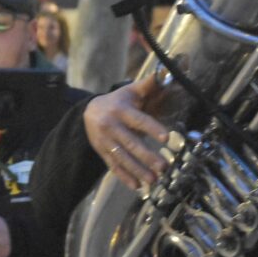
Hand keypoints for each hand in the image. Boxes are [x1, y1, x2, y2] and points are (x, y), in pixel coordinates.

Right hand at [84, 74, 169, 189]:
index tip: (166, 137)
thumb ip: (152, 83)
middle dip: (147, 156)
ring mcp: (105, 141)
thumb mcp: (133, 90)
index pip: (138, 120)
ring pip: (122, 158)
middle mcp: (111, 127)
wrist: (89, 111)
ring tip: (154, 180)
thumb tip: (168, 70)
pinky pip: (113, 166)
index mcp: (121, 110)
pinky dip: (124, 177)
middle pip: (130, 143)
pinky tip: (137, 186)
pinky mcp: (102, 152)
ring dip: (138, 170)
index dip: (152, 128)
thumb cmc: (120, 99)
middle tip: (164, 166)